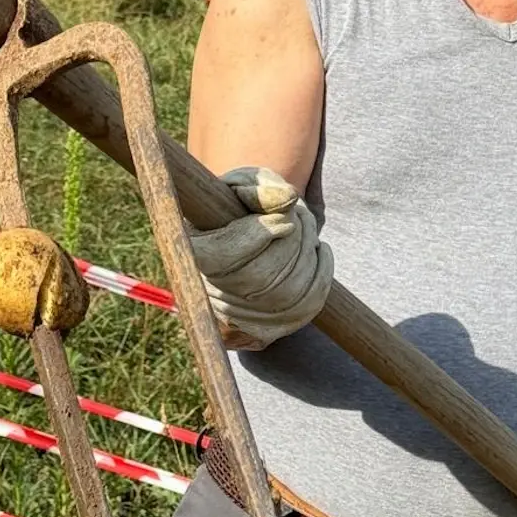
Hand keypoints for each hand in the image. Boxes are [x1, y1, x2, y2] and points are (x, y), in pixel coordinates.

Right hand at [188, 167, 332, 349]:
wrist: (246, 242)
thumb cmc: (241, 206)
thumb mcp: (245, 185)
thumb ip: (260, 188)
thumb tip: (288, 201)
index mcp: (194, 254)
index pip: (226, 255)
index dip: (262, 233)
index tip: (284, 217)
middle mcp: (209, 294)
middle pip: (262, 275)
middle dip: (294, 240)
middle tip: (300, 218)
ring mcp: (238, 320)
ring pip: (288, 290)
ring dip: (309, 252)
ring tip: (307, 230)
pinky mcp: (267, 331)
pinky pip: (307, 305)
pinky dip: (322, 273)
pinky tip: (317, 252)